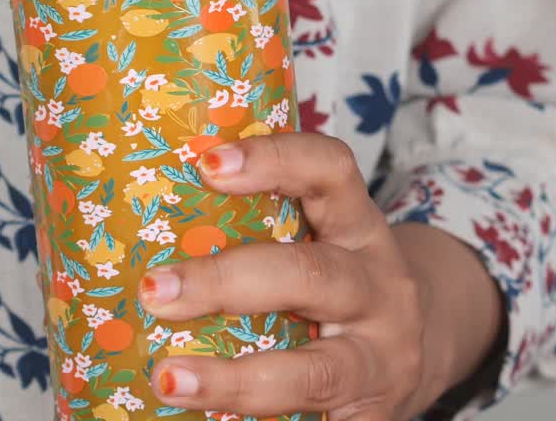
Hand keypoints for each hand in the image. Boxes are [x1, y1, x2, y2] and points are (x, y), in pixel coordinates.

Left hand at [137, 133, 503, 419]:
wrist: (422, 348)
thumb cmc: (339, 286)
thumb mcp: (321, 242)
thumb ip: (259, 230)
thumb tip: (132, 227)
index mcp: (357, 227)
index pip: (329, 171)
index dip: (274, 160)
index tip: (207, 164)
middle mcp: (378, 285)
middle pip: (310, 276)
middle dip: (226, 282)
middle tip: (155, 289)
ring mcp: (381, 355)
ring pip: (315, 370)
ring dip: (236, 379)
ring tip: (170, 378)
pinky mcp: (376, 414)